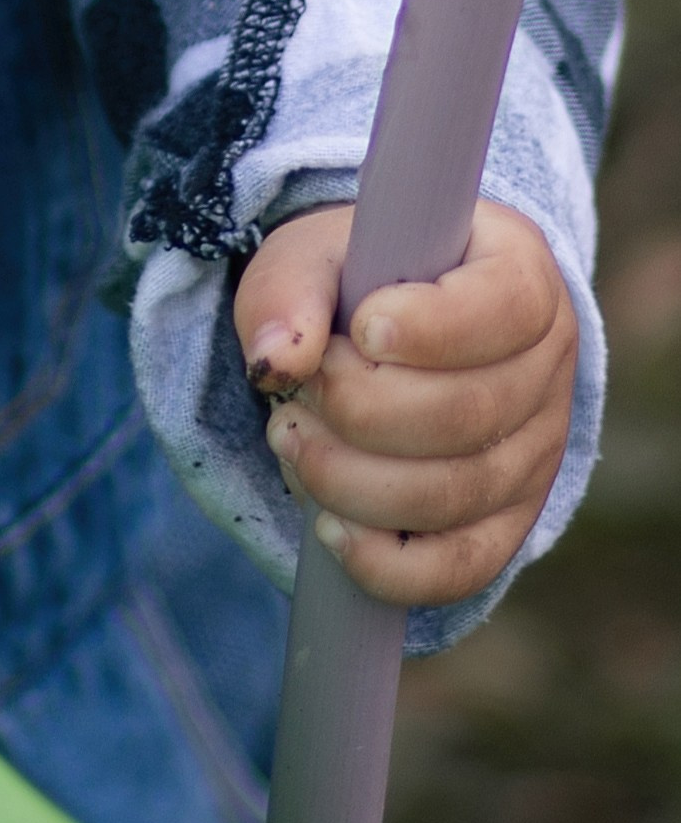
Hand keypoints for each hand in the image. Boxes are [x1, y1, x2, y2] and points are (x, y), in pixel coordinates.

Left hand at [236, 200, 577, 606]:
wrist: (379, 330)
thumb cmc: (355, 281)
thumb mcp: (315, 255)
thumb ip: (291, 291)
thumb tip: (276, 362)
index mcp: (521, 274)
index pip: (507, 306)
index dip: (432, 327)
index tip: (361, 329)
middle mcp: (547, 369)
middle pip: (470, 414)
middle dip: (361, 410)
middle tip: (300, 392)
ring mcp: (537, 454)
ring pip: (457, 494)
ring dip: (352, 479)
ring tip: (291, 438)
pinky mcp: (507, 523)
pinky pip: (461, 567)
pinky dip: (388, 563)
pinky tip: (329, 530)